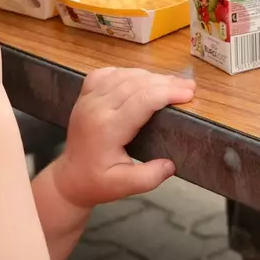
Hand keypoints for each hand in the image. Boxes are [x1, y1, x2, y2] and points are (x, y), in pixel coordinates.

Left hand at [49, 68, 195, 207]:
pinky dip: (127, 72)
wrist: (69, 178)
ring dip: (150, 75)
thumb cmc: (98, 183)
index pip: (142, 100)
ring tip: (172, 82)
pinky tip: (141, 78)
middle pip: (136, 83)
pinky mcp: (84, 95)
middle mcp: (96, 107)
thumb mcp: (125, 187)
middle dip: (166, 82)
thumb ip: (149, 177)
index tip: (189, 94)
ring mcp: (88, 98)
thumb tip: (170, 164)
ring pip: (122, 75)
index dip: (167, 93)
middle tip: (189, 87)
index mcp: (107, 128)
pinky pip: (106, 73)